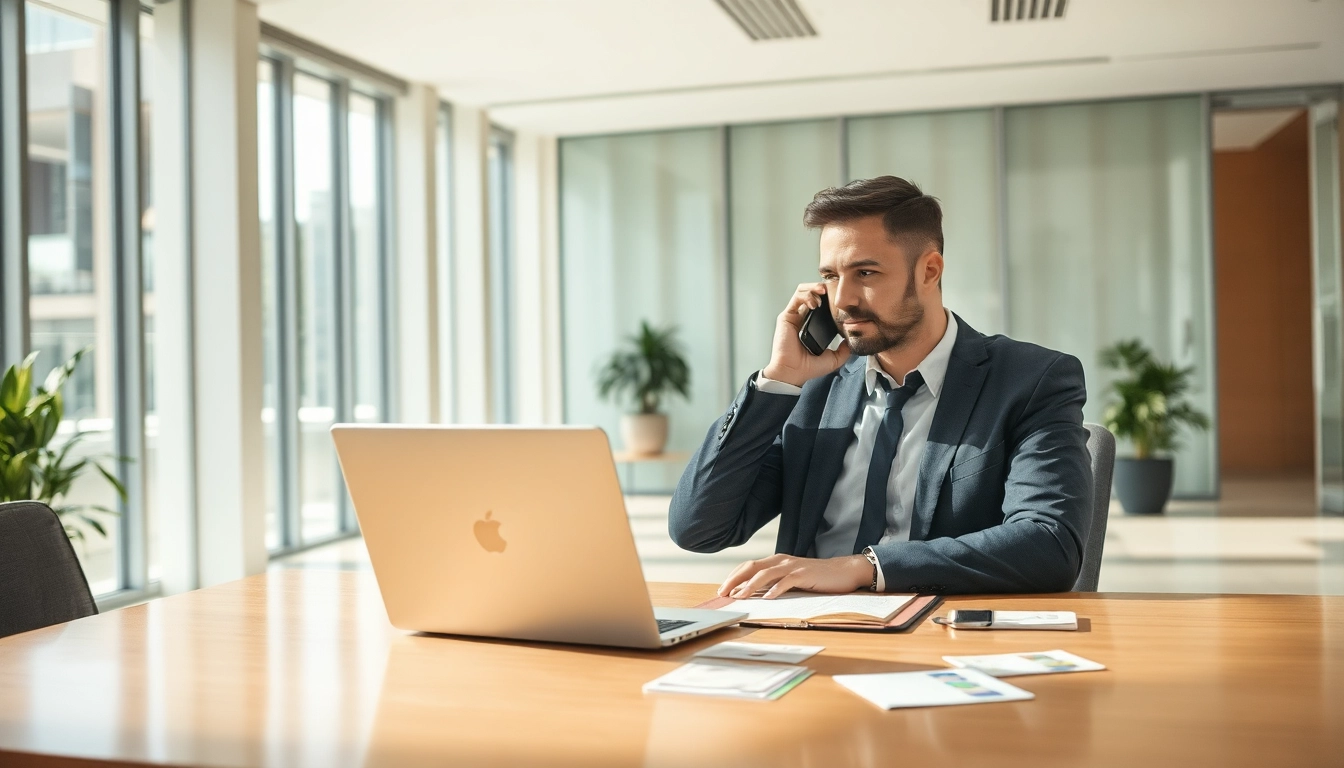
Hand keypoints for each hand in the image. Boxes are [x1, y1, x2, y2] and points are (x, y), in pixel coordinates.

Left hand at [718, 553, 871, 598]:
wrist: (843, 571)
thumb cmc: (815, 578)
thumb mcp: (790, 579)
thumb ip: (773, 583)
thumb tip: (752, 594)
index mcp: (776, 561)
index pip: (748, 566)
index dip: (733, 577)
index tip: (721, 590)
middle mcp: (781, 561)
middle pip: (751, 567)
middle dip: (734, 580)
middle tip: (722, 593)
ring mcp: (792, 566)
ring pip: (765, 574)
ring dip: (750, 586)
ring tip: (739, 597)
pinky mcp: (804, 574)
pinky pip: (787, 581)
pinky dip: (776, 589)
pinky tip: (768, 598)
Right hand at [760, 282, 851, 387]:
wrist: (794, 373)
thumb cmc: (808, 368)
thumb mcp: (833, 359)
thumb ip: (844, 350)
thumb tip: (851, 341)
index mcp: (811, 325)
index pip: (820, 303)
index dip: (829, 297)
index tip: (839, 297)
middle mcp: (801, 318)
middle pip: (811, 293)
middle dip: (821, 287)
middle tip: (832, 289)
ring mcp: (793, 316)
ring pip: (802, 291)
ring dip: (814, 288)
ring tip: (823, 292)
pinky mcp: (786, 317)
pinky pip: (796, 298)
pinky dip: (806, 295)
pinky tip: (816, 302)